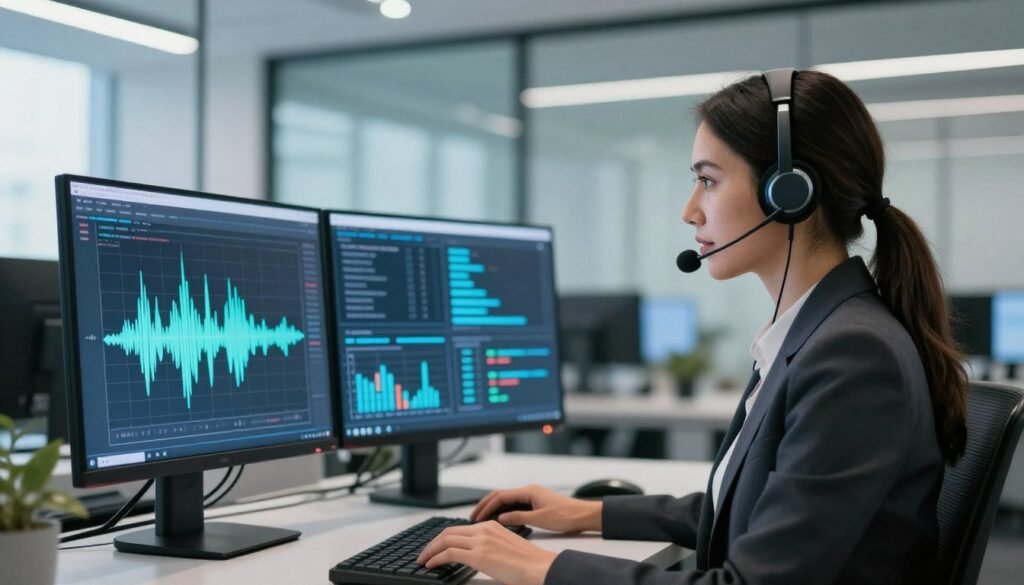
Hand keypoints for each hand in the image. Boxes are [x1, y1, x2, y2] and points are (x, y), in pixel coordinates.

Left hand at [417, 521, 556, 584]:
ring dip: (430, 551)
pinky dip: (436, 558)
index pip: (459, 529)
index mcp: (491, 526)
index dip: (443, 538)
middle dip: (433, 543)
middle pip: (448, 532)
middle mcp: (484, 530)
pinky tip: (431, 565)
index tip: (435, 547)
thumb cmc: (528, 562)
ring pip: (445, 541)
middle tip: (424, 553)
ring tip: (423, 560)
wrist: (539, 567)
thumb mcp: (506, 546)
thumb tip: (477, 556)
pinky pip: (449, 554)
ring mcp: (480, 542)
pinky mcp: (478, 556)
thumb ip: (490, 546)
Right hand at [471, 484, 602, 532]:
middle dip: (485, 504)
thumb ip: (519, 517)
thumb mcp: (540, 519)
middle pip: (500, 495)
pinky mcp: (535, 502)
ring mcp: (532, 496)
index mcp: (529, 491)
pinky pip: (514, 504)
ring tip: (482, 518)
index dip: (486, 505)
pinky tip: (500, 519)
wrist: (583, 515)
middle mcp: (529, 491)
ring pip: (507, 499)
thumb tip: (501, 517)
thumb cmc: (566, 515)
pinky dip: (504, 510)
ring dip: (494, 507)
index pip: (500, 496)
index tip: (477, 516)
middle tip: (474, 516)